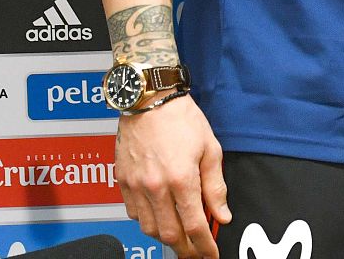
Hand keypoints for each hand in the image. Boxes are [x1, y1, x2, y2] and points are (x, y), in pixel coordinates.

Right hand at [115, 95, 230, 258]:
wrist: (149, 100)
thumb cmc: (182, 119)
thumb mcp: (210, 149)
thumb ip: (215, 187)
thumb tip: (221, 215)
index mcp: (181, 179)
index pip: (195, 225)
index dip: (204, 246)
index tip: (210, 255)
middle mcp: (155, 187)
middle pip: (169, 234)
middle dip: (185, 249)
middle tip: (196, 254)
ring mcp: (135, 186)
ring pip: (149, 227)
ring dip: (166, 237)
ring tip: (181, 237)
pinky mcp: (122, 182)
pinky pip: (134, 213)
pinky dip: (148, 221)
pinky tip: (160, 216)